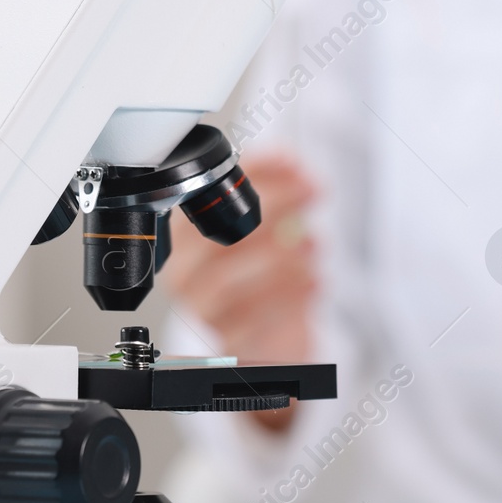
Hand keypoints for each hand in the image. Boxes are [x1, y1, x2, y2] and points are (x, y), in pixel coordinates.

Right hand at [162, 154, 318, 432]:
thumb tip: (287, 159)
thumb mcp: (269, 232)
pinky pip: (253, 317)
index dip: (254, 178)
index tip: (294, 167)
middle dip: (274, 207)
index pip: (207, 199)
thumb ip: (273, 191)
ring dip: (283, 256)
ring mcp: (203, 310)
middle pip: (219, 235)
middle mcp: (185, 275)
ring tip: (314, 244)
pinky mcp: (228, 341)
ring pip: (230, 279)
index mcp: (186, 240)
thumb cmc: (262, 283)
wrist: (270, 343)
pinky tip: (316, 280)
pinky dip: (291, 294)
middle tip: (311, 192)